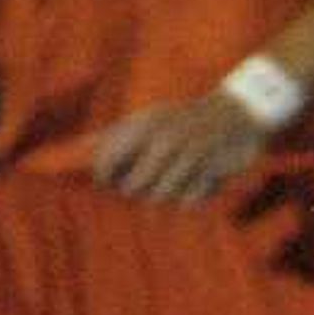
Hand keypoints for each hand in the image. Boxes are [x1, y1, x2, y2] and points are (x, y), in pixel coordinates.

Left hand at [91, 90, 270, 206]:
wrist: (235, 113)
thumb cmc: (181, 120)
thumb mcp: (148, 119)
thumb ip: (113, 135)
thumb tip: (78, 147)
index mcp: (144, 126)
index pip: (107, 163)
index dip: (105, 177)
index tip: (110, 181)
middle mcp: (164, 140)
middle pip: (133, 187)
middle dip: (137, 189)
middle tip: (146, 182)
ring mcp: (189, 156)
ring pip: (160, 197)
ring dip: (164, 193)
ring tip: (172, 180)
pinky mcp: (211, 171)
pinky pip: (188, 200)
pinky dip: (190, 195)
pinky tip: (196, 180)